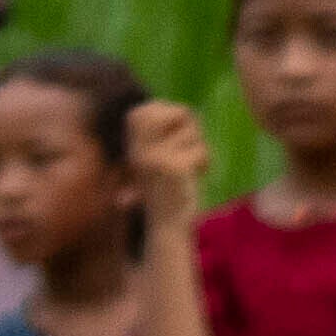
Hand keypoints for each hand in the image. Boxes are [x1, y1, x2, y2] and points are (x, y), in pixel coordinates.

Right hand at [126, 101, 211, 221]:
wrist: (166, 227)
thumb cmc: (167, 192)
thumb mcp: (157, 158)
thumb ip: (163, 134)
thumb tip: (188, 112)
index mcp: (132, 144)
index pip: (148, 108)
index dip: (172, 114)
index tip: (175, 136)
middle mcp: (139, 148)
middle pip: (178, 111)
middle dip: (190, 127)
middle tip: (186, 150)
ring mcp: (155, 157)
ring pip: (193, 132)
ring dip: (198, 149)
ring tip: (187, 169)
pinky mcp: (173, 167)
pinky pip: (201, 151)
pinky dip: (204, 162)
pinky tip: (195, 176)